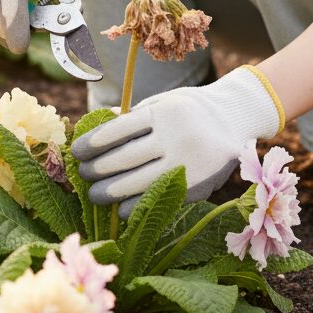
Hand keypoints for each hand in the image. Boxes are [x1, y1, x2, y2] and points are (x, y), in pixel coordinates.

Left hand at [70, 65, 283, 218]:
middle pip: (125, 159)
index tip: (76, 151)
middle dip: (97, 170)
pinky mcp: (197, 186)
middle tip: (83, 175)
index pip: (119, 130)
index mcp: (165, 113)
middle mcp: (177, 137)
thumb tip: (93, 128)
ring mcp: (188, 163)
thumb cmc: (189, 111)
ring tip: (94, 194)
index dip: (93, 142)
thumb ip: (131, 117)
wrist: (235, 120)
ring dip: (110, 193)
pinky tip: (121, 209)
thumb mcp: (162, 103)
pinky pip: (159, 200)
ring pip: (138, 183)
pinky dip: (136, 206)